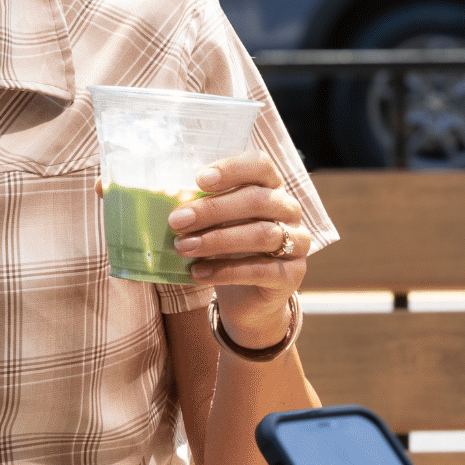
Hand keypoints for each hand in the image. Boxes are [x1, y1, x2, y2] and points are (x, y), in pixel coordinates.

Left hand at [168, 150, 307, 345]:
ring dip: (217, 240)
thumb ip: (200, 208)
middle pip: (257, 200)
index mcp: (272, 187)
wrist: (248, 298)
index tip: (199, 180)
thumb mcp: (215, 224)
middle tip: (177, 221)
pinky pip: (261, 269)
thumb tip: (167, 198)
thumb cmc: (229, 249)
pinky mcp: (292, 274)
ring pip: (262, 235)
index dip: (232, 169)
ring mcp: (297, 242)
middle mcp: (290, 210)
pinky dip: (225, 271)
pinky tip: (198, 272)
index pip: (261, 165)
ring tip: (183, 247)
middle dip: (213, 210)